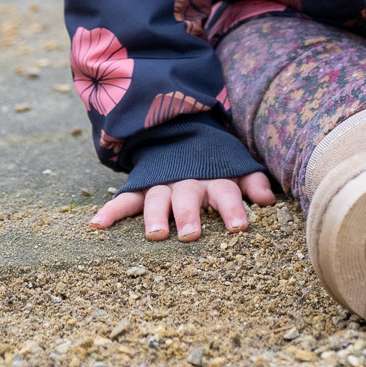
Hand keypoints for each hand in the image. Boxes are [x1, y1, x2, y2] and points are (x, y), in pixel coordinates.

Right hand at [90, 172, 274, 242]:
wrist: (181, 132)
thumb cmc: (215, 162)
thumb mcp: (236, 168)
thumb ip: (252, 182)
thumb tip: (268, 200)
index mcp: (214, 179)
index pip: (226, 192)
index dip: (233, 208)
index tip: (239, 227)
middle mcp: (188, 182)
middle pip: (189, 197)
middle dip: (191, 215)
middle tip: (192, 234)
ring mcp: (163, 184)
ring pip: (157, 199)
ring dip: (156, 215)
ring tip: (156, 233)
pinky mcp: (141, 186)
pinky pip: (124, 199)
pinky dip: (111, 211)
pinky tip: (97, 225)